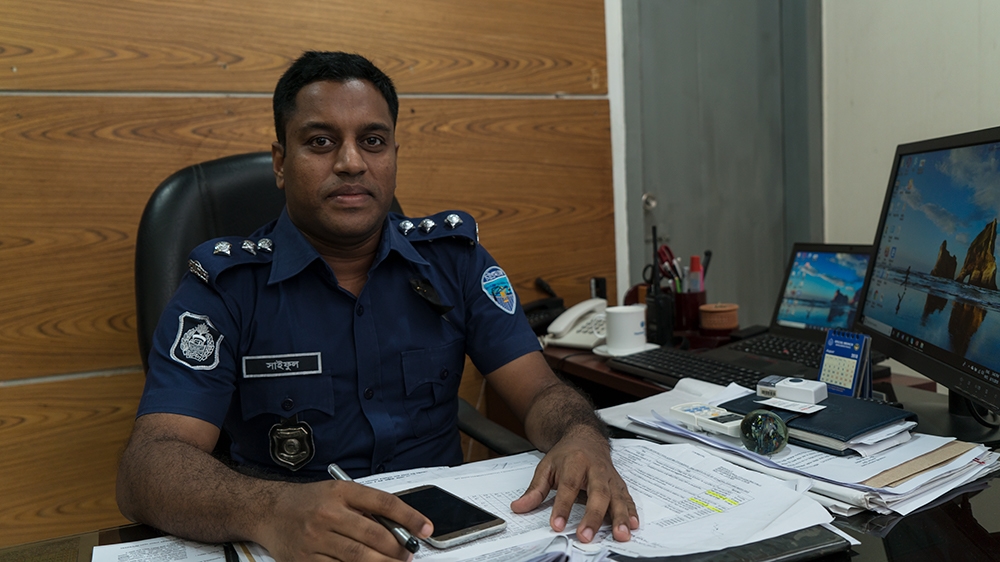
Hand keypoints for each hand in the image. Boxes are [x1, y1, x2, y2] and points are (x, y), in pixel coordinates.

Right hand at [258, 480, 432, 561]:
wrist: (268, 510)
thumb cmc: (308, 501)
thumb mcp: (338, 492)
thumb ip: (366, 506)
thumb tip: (399, 527)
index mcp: (341, 492)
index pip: (384, 503)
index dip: (410, 517)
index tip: (426, 529)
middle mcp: (327, 514)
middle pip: (373, 535)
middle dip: (398, 549)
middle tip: (410, 555)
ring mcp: (315, 539)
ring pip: (357, 557)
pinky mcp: (304, 560)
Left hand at [509, 429, 637, 542]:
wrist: (585, 437)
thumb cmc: (567, 454)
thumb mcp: (546, 467)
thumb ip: (534, 490)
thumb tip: (519, 507)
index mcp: (575, 462)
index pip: (568, 486)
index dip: (562, 507)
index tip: (556, 525)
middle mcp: (596, 469)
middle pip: (596, 494)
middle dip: (593, 517)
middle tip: (586, 536)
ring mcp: (609, 477)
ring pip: (616, 497)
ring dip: (620, 517)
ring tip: (620, 534)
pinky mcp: (619, 484)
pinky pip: (627, 498)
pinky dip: (631, 512)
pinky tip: (632, 525)